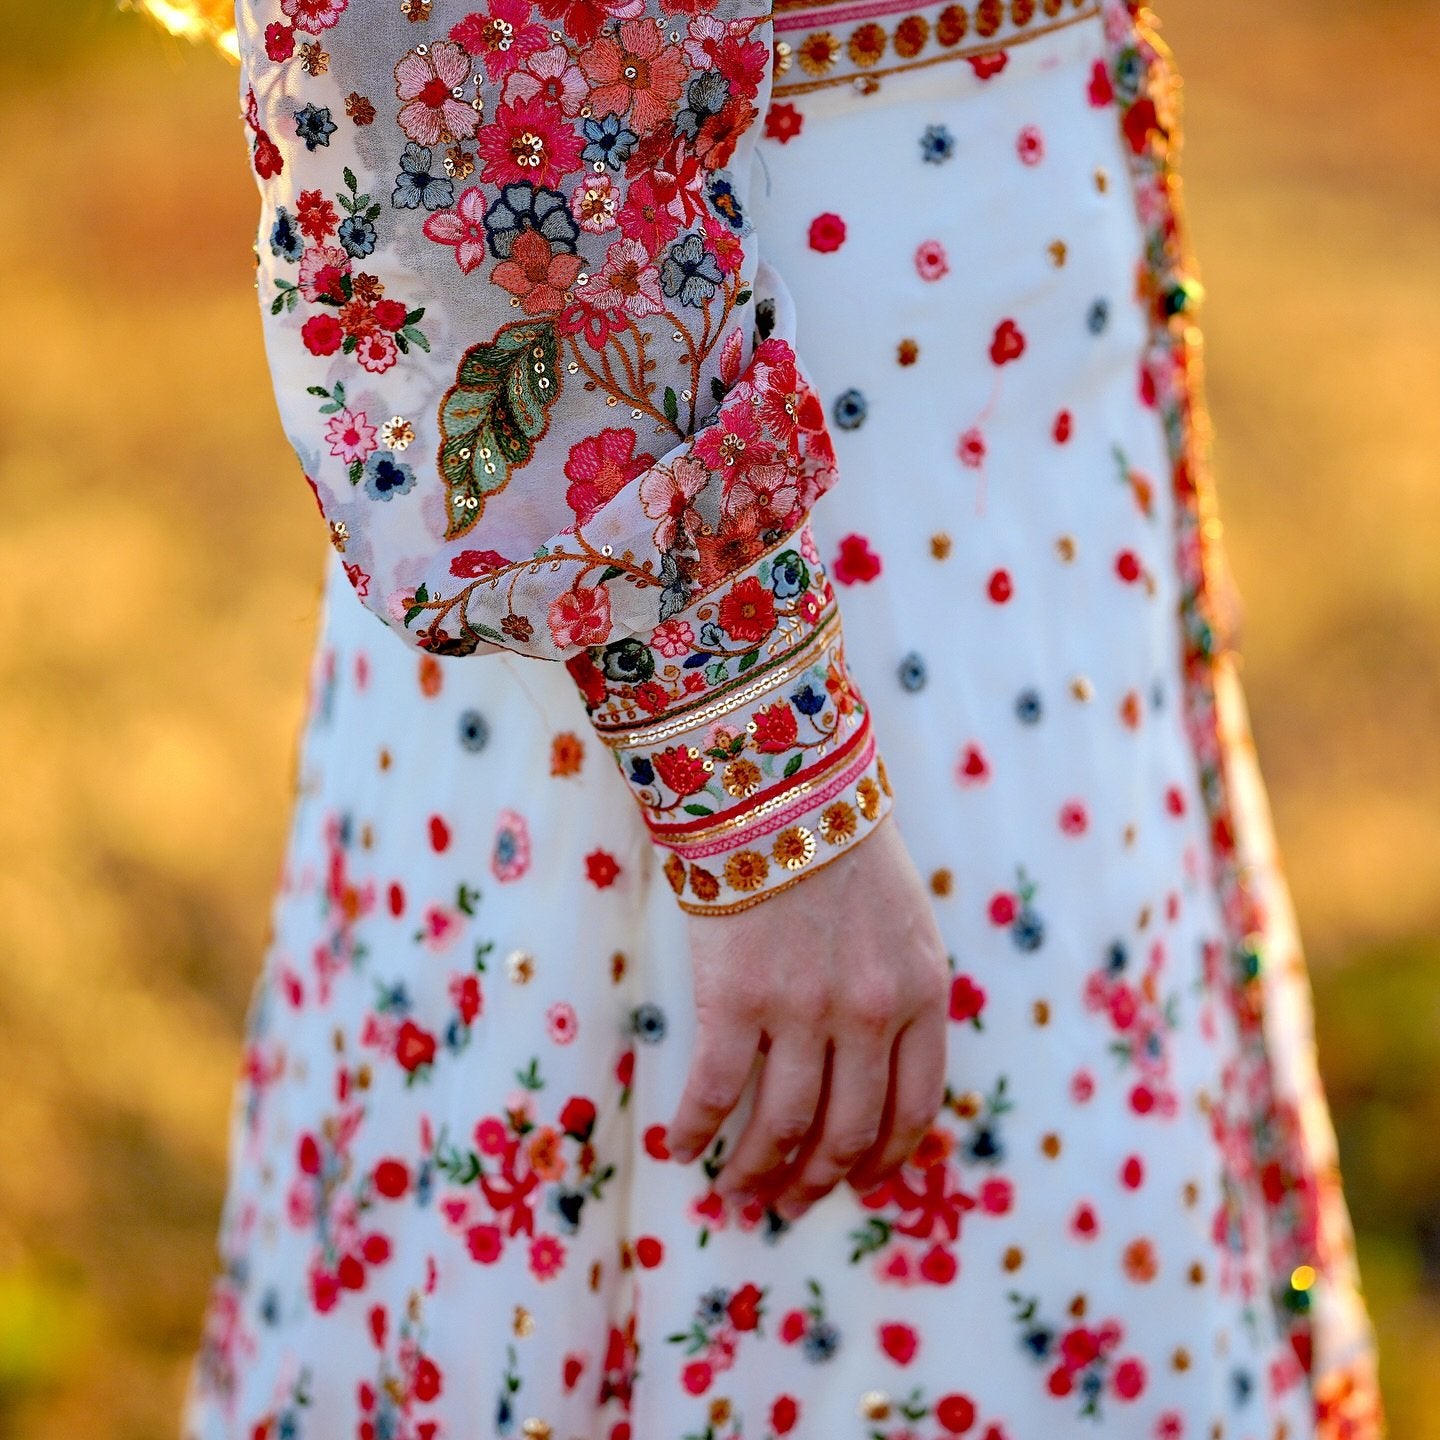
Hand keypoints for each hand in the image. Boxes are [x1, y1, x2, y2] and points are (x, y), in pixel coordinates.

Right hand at [664, 816, 950, 1221]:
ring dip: (756, 1170)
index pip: (914, 1107)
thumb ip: (904, 989)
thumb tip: (879, 1058)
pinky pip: (713, 1090)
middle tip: (789, 1202)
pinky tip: (681, 1147)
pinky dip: (696, 1129)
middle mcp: (868, 1015)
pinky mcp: (735, 998)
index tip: (861, 1183)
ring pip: (780, 1126)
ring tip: (737, 1189)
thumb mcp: (906, 920)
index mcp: (921, 993)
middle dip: (816, 1181)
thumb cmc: (843, 843)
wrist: (782, 784)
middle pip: (846, 1131)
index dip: (885, 1160)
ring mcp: (802, 1011)